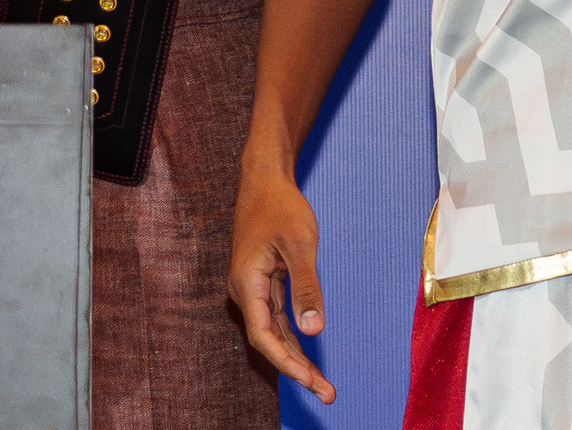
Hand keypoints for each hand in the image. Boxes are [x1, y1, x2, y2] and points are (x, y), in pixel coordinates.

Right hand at [228, 168, 333, 403]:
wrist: (263, 179)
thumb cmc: (280, 207)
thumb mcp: (298, 245)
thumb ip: (305, 287)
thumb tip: (313, 329)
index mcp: (246, 283)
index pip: (263, 337)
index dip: (287, 363)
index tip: (312, 382)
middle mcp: (244, 290)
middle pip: (268, 341)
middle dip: (296, 369)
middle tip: (327, 394)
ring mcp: (251, 287)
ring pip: (272, 332)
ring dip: (295, 357)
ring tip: (322, 383)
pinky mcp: (261, 281)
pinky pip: (275, 317)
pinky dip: (292, 336)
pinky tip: (308, 352)